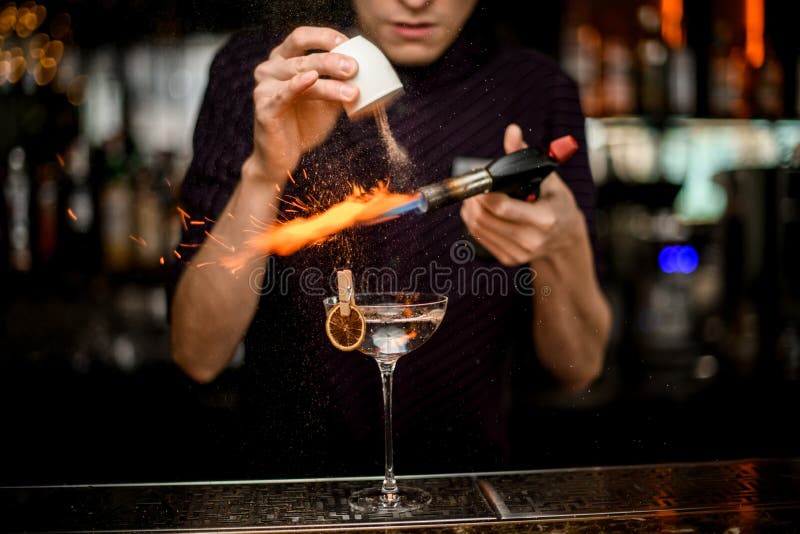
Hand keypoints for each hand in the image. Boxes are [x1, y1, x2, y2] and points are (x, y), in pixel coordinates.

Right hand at [244, 27, 359, 183]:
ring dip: (328, 82)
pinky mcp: (264, 107)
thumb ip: (340, 86)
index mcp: (283, 60)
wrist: (281, 158)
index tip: (348, 43)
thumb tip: (369, 76)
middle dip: (331, 59)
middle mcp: (270, 68)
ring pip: (300, 75)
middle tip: (354, 67)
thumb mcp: (327, 102)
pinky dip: (298, 85)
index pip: (301, 37)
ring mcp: (265, 87)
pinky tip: (311, 78)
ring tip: (352, 91)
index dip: (324, 37)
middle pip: (303, 56)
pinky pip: (283, 94)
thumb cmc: (303, 125)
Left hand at [460, 124, 586, 265]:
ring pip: (479, 229)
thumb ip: (526, 155)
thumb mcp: (550, 179)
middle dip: (473, 200)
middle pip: (486, 219)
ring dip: (469, 211)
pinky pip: (481, 239)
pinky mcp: (509, 259)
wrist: (566, 239)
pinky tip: (477, 211)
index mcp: (545, 219)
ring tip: (472, 197)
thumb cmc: (557, 205)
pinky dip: (474, 223)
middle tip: (471, 187)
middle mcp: (531, 239)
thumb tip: (512, 131)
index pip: (502, 207)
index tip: (478, 180)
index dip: (483, 193)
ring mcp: (520, 253)